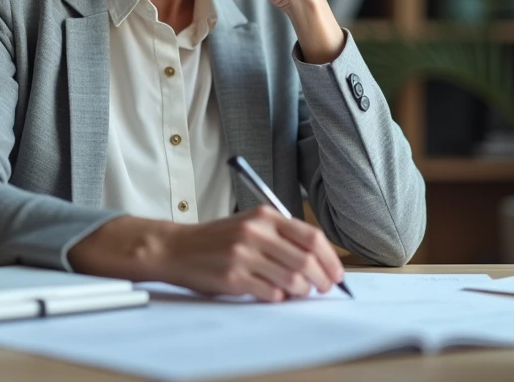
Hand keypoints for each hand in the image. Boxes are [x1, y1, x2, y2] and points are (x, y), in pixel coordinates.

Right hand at [158, 206, 345, 301]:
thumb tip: (318, 260)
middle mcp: (256, 232)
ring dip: (301, 291)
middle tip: (323, 288)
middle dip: (322, 279)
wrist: (176, 248)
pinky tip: (273, 294)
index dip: (330, 257)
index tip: (336, 272)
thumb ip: (281, 236)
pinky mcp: (234, 277)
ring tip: (298, 293)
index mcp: (264, 216)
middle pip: (306, 260)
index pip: (311, 236)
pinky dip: (279, 298)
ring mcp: (244, 255)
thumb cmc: (217, 239)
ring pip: (292, 280)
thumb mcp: (249, 224)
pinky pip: (271, 293)